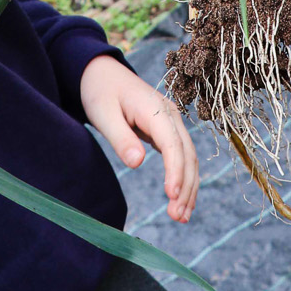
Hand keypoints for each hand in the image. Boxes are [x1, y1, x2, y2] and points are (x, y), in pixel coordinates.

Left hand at [79, 55, 198, 223]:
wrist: (102, 73)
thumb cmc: (101, 91)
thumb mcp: (103, 114)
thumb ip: (121, 138)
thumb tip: (138, 163)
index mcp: (155, 109)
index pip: (173, 144)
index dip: (175, 171)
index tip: (172, 196)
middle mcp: (170, 115)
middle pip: (187, 153)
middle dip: (186, 186)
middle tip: (177, 216)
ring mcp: (172, 122)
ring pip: (189, 157)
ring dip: (189, 187)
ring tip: (182, 216)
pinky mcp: (167, 131)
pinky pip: (181, 156)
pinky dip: (183, 178)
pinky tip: (180, 199)